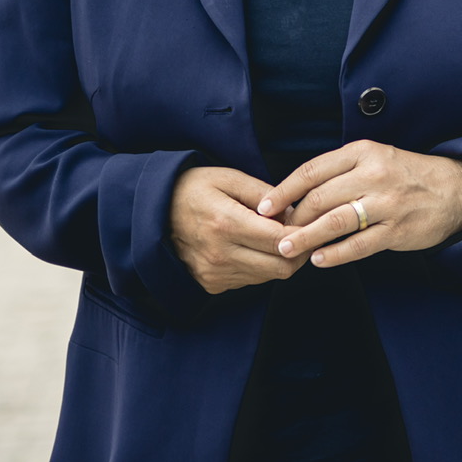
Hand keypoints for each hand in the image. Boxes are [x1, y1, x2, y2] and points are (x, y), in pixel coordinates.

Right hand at [169, 165, 298, 293]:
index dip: (302, 233)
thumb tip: (292, 211)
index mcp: (225, 223)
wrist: (152, 213)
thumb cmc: (193, 189)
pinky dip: (262, 267)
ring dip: (280, 260)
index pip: (280, 240)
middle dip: (299, 251)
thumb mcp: (228, 178)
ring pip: (269, 276)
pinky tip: (256, 248)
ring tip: (277, 238)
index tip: (308, 222)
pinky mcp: (212, 283)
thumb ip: (263, 193)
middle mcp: (220, 254)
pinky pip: (251, 280)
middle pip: (281, 266)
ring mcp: (215, 272)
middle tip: (303, 234)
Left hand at [263, 141, 461, 267]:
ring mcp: (386, 203)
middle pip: (319, 198)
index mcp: (363, 153)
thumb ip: (341, 172)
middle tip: (274, 234)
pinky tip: (319, 260)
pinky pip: (358, 245)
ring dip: (305, 238)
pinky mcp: (397, 230)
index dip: (284, 190)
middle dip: (291, 219)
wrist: (457, 190)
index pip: (312, 170)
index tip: (264, 206)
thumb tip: (297, 195)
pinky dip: (334, 255)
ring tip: (286, 250)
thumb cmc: (408, 176)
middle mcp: (373, 175)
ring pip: (334, 222)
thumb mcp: (376, 158)